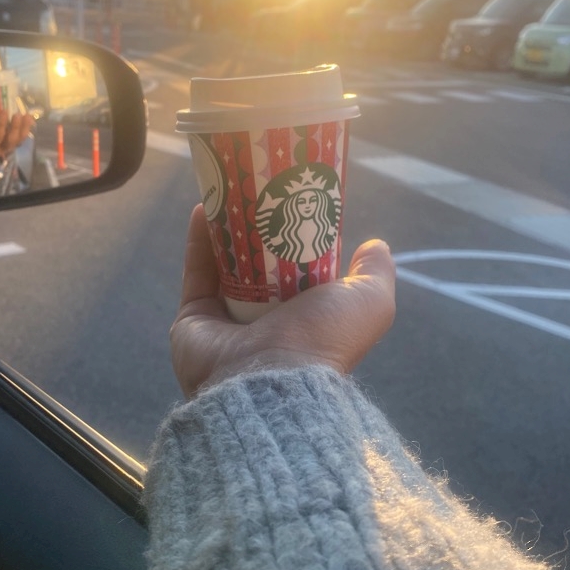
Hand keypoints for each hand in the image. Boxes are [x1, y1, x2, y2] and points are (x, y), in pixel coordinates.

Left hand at [0, 107, 33, 157]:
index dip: (25, 128)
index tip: (28, 116)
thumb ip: (17, 125)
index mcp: (10, 146)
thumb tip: (31, 116)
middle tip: (17, 114)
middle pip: (10, 140)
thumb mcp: (6, 131)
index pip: (21, 138)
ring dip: (1, 124)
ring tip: (4, 111)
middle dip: (15, 127)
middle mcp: (1, 149)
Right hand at [171, 204, 395, 396]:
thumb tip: (375, 246)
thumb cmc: (323, 339)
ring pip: (225, 263)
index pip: (301, 270)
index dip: (301, 235)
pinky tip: (205, 205)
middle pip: (260, 264)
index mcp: (306, 317)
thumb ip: (375, 274)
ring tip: (231, 190)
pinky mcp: (194, 318)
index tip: (298, 202)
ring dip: (227, 227)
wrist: (269, 380)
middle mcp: (266, 320)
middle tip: (260, 192)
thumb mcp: (369, 303)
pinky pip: (196, 271)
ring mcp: (227, 320)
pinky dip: (200, 239)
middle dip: (260, 228)